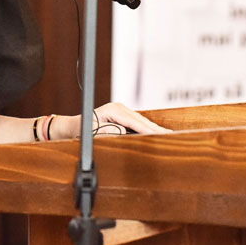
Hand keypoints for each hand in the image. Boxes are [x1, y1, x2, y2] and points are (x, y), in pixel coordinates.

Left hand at [50, 102, 169, 139]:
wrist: (74, 127)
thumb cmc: (81, 130)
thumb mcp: (92, 132)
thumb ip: (106, 131)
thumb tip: (122, 131)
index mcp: (113, 110)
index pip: (135, 121)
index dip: (149, 129)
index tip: (161, 135)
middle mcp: (118, 108)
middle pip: (141, 120)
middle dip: (156, 129)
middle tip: (172, 136)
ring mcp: (121, 111)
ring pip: (141, 121)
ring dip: (153, 129)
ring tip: (168, 136)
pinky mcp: (122, 116)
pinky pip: (137, 123)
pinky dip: (147, 128)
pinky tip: (156, 134)